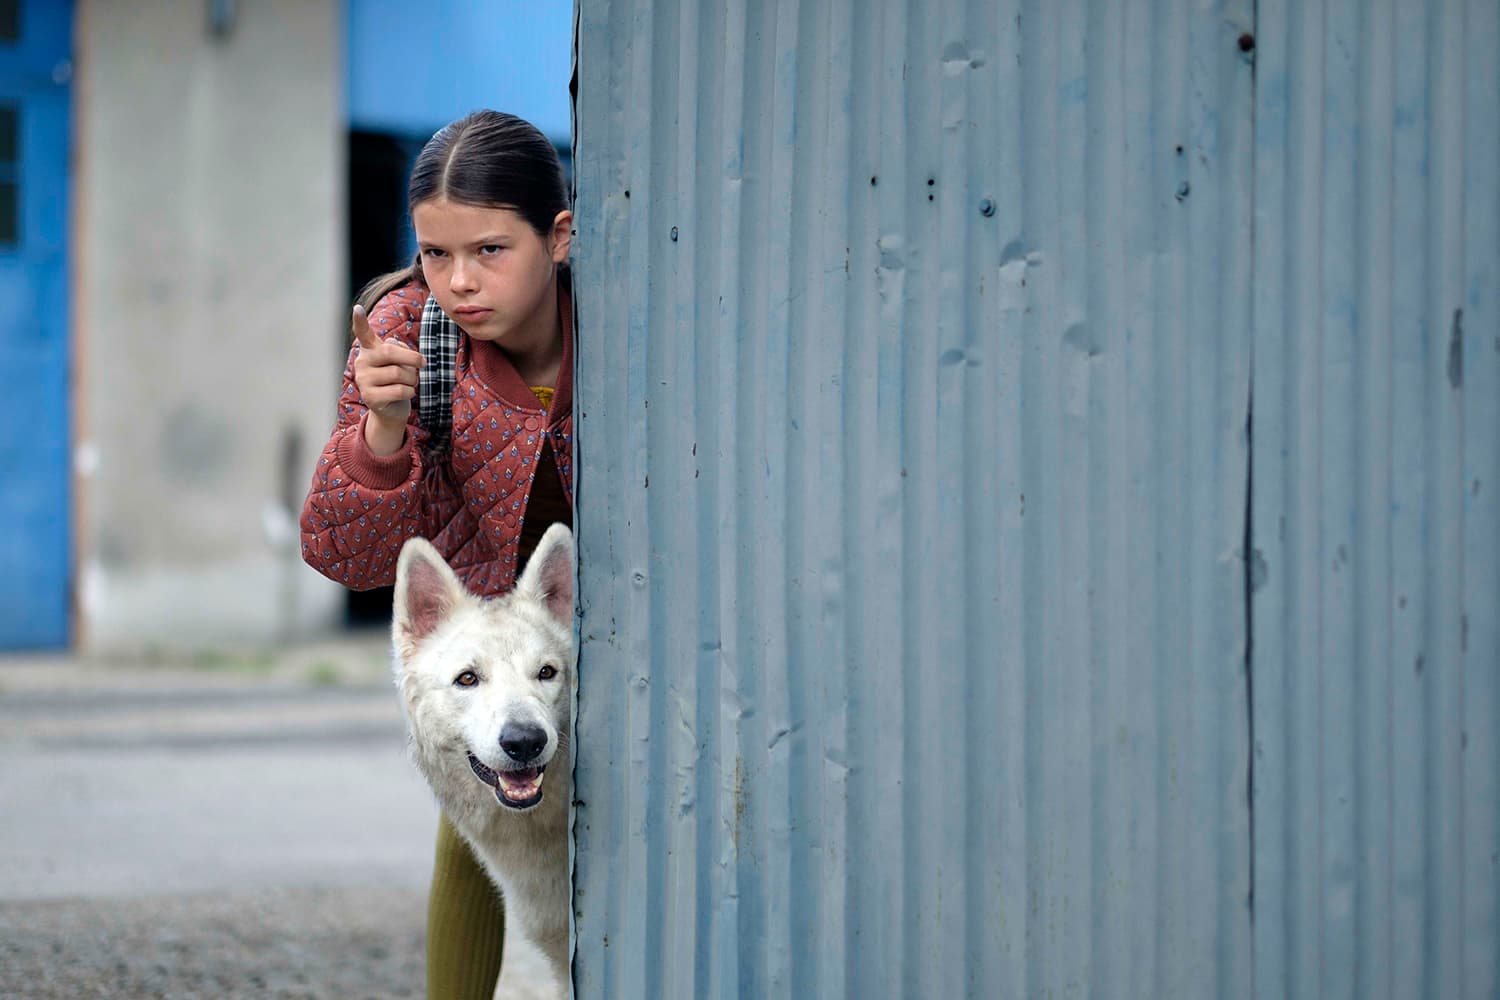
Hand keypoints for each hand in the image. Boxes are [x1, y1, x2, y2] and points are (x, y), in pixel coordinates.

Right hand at [351, 304, 423, 455]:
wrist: (391, 408)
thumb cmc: (397, 379)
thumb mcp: (399, 361)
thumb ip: (399, 349)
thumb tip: (398, 347)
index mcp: (369, 349)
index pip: (362, 333)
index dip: (359, 321)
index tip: (357, 308)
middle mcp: (362, 362)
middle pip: (390, 351)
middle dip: (412, 357)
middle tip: (423, 363)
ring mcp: (363, 380)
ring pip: (399, 373)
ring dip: (413, 378)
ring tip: (410, 382)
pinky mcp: (370, 398)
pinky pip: (400, 390)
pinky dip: (411, 391)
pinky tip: (406, 393)